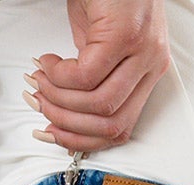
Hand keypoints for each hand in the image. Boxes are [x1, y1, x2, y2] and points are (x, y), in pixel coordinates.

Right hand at [25, 0, 170, 152]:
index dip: (82, 140)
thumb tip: (65, 110)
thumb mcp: (96, 44)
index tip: (53, 132)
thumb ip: (91, 79)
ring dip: (61, 99)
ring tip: (41, 81)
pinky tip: (48, 61)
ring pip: (99, 104)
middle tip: (41, 105)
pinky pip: (87, 75)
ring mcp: (143, 50)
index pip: (120, 129)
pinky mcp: (126, 35)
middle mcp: (152, 64)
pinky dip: (60, 75)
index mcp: (148, 72)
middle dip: (68, 124)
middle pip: (110, 123)